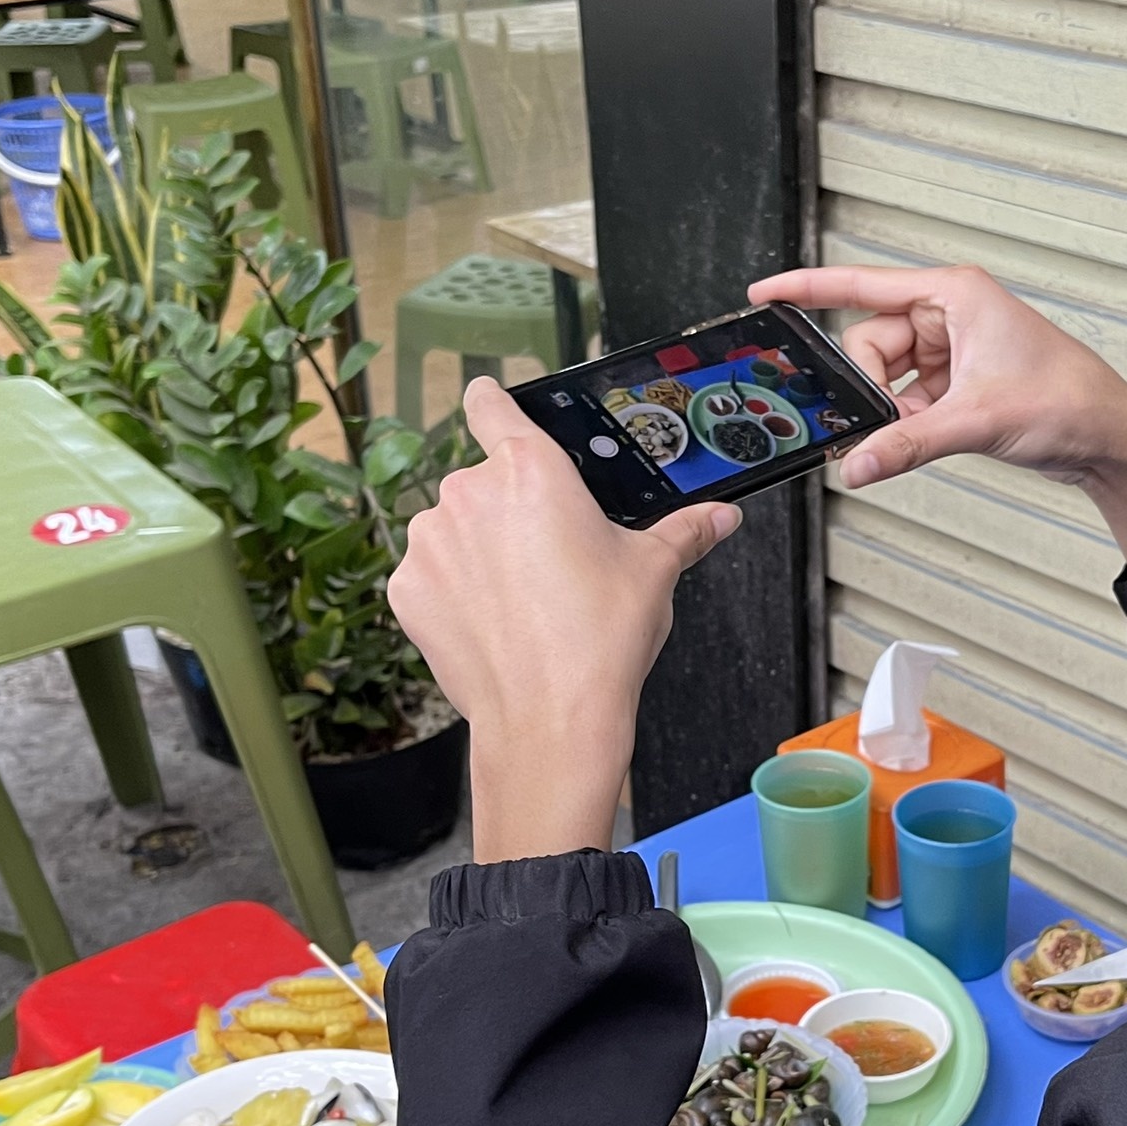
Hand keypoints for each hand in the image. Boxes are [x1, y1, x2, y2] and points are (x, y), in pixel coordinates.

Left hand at [388, 377, 739, 861]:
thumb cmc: (601, 640)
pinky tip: (490, 622)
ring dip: (477, 550)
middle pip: (483, 481)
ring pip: (453, 529)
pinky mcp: (406, 588)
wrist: (550, 721)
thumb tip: (721, 516)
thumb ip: (684, 531)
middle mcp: (469, 492)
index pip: (491, 404)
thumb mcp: (653, 572)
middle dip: (509, 511)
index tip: (495, 410)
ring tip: (522, 598)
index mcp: (530, 469)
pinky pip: (428, 574)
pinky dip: (451, 591)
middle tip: (548, 557)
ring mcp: (430, 541)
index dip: (495, 405)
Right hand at [748, 265, 1126, 575]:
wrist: (1107, 438)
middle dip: (869, 385)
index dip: (807, 289)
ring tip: (919, 431)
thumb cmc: (1068, 402)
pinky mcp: (957, 378)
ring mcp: (952, 347)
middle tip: (881, 419)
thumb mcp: (976, 421)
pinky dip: (905, 419)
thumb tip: (855, 463)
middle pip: (870, 343)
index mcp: (954, 293)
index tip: (764, 294)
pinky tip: (922, 436)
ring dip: (890, 408)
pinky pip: (906, 396)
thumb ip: (906, 443)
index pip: (862, 285)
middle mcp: (949, 312)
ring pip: (885, 374)